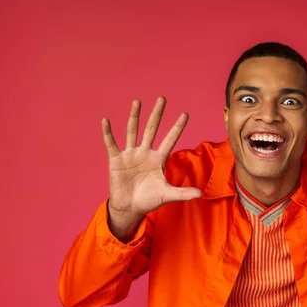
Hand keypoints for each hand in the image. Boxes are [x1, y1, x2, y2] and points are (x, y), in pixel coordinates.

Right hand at [102, 97, 201, 238]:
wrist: (130, 207)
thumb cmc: (149, 200)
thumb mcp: (167, 195)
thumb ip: (183, 193)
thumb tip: (201, 194)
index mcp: (158, 159)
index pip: (170, 139)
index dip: (177, 128)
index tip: (185, 114)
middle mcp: (145, 152)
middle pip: (152, 129)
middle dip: (157, 114)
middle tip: (162, 98)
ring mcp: (130, 154)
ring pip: (133, 131)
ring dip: (134, 116)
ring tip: (137, 101)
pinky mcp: (116, 160)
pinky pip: (111, 143)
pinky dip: (108, 133)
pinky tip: (106, 121)